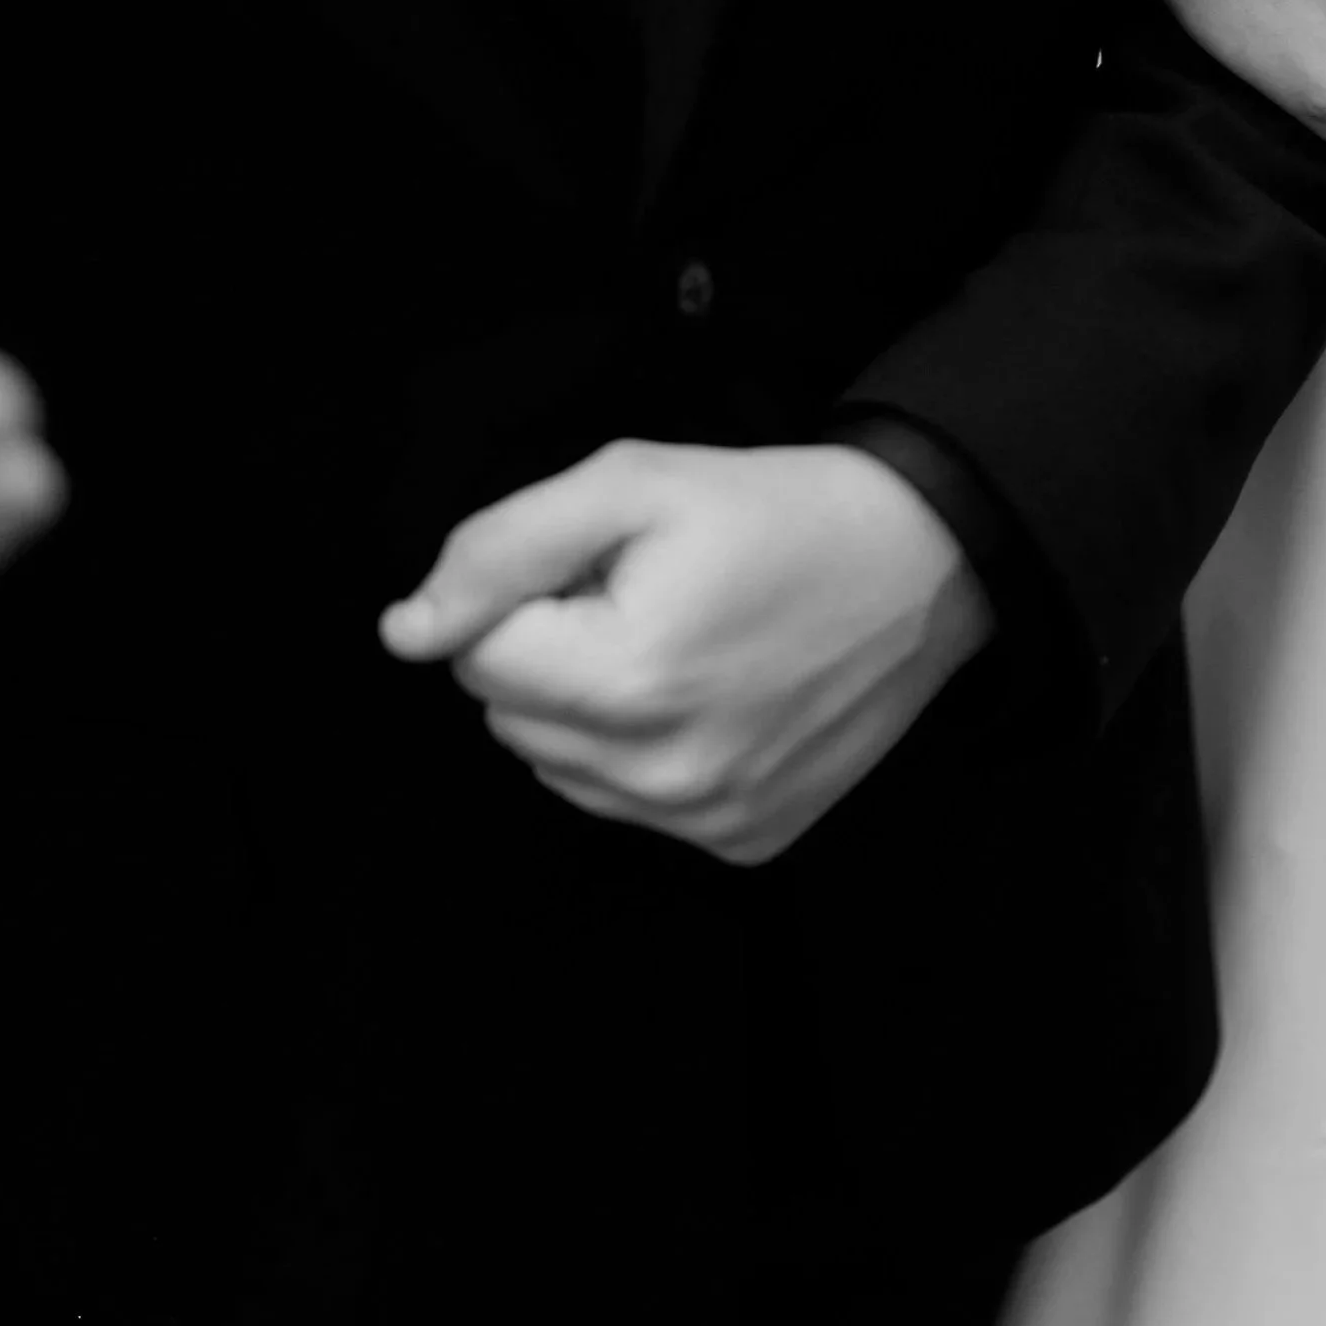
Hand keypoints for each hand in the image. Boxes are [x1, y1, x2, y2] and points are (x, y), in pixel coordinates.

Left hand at [381, 442, 992, 865]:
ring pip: (561, 770)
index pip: (474, 655)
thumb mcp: (631, 482)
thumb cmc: (773, 509)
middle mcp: (661, 776)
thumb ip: (500, 549)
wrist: (920, 563)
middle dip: (554, 653)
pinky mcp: (745, 843)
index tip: (608, 565)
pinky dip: (650, 754)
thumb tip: (405, 633)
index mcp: (626, 681)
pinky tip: (715, 697)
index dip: (529, 593)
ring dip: (592, 710)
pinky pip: (632, 806)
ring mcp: (707, 820)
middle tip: (650, 598)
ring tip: (684, 645)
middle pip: (510, 718)